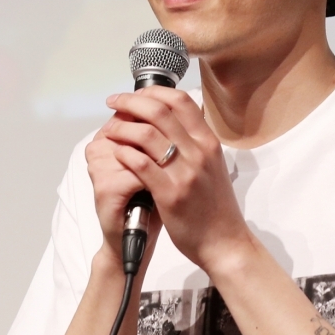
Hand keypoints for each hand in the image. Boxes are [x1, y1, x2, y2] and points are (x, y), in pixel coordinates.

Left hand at [100, 86, 251, 272]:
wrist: (224, 242)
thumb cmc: (216, 207)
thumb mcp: (213, 167)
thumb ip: (196, 144)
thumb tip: (173, 123)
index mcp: (209, 143)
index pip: (180, 101)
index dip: (153, 92)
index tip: (135, 94)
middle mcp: (199, 152)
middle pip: (159, 111)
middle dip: (130, 102)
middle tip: (113, 103)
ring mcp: (185, 172)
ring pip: (146, 134)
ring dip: (122, 127)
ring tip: (110, 131)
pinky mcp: (170, 194)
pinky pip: (140, 164)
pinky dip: (123, 153)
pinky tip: (116, 154)